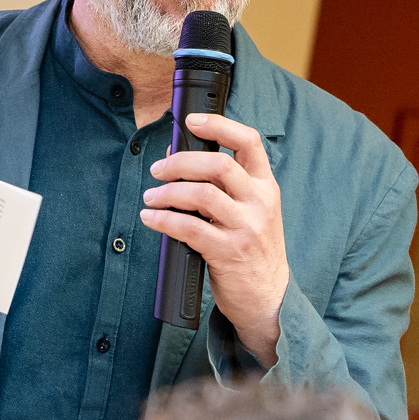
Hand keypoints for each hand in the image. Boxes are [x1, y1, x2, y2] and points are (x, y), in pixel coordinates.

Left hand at [141, 112, 287, 363]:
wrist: (268, 297)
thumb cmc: (252, 249)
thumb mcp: (250, 211)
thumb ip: (223, 186)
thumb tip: (177, 158)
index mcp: (265, 185)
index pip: (248, 141)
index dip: (218, 125)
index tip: (191, 121)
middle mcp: (260, 202)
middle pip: (217, 165)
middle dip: (179, 162)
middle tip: (158, 169)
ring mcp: (246, 227)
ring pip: (201, 195)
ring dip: (167, 192)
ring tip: (150, 197)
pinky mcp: (228, 252)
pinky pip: (189, 228)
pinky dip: (163, 220)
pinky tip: (150, 218)